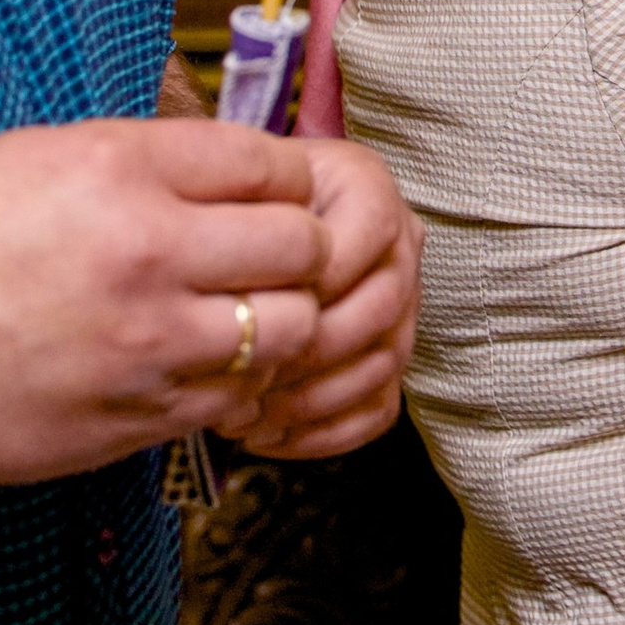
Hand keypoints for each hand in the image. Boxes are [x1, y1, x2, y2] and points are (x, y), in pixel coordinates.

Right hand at [0, 117, 334, 489]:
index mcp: (121, 170)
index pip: (271, 164)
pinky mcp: (133, 419)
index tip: (275, 194)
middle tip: (275, 259)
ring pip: (287, 333)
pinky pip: (231, 399)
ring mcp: (146, 346)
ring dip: (281, 323)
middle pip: (302, 247)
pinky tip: (199, 369)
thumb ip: (139, 161)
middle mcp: (147, 254)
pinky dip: (234, 384)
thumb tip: (224, 169)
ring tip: (244, 318)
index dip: (287, 179)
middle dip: (301, 250)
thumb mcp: (34, 157)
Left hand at [230, 138, 419, 461]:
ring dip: (306, 401)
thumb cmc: (220, 213)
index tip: (247, 305)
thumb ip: (240, 217)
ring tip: (237, 413)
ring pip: (381, 364)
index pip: (365, 234)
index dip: (310, 277)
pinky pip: (377, 410)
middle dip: (304, 350)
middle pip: (379, 307)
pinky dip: (321, 434)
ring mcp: (403, 306)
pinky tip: (263, 436)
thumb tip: (238, 278)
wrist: (232, 238)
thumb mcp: (224, 194)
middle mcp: (399, 242)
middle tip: (238, 373)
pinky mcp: (390, 361)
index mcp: (367, 188)